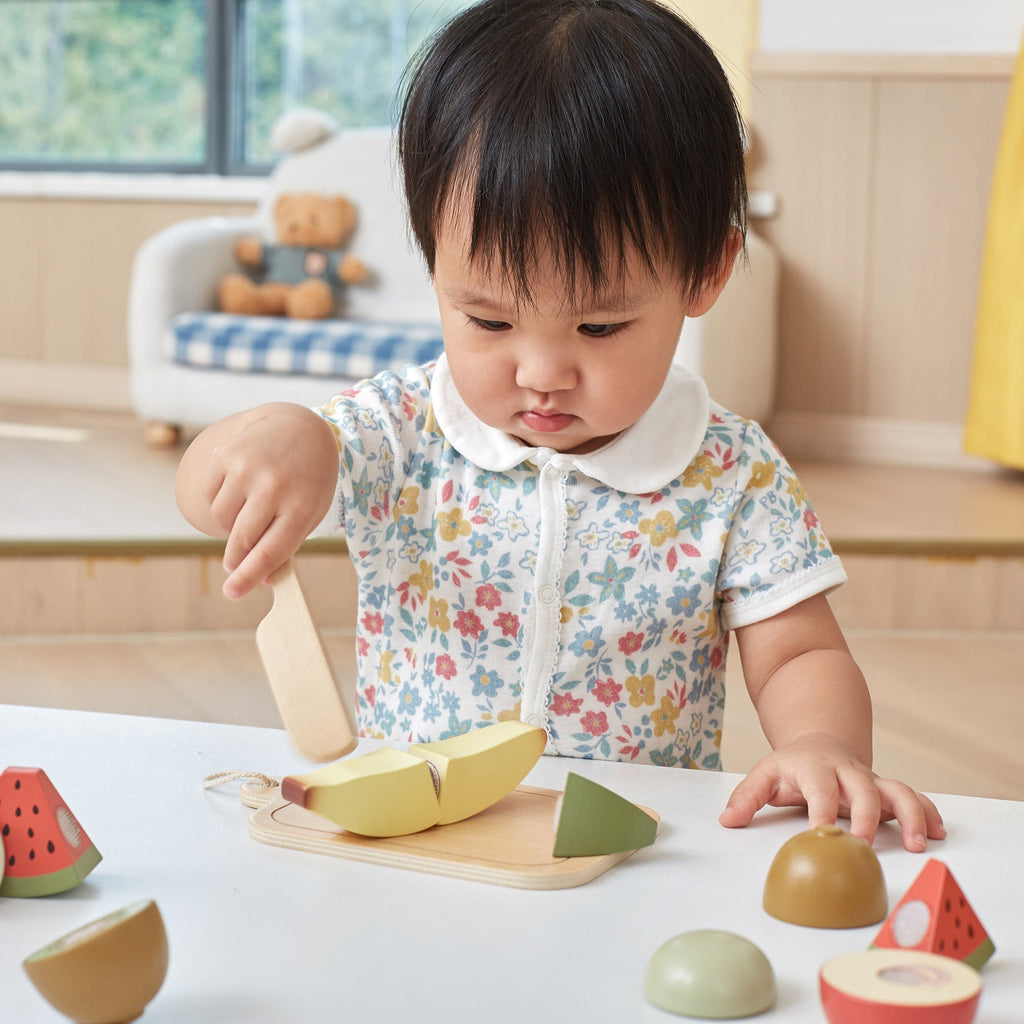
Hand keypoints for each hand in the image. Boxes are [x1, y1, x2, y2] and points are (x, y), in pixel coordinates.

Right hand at [176, 403, 338, 598]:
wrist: (298, 428)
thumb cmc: (307, 480)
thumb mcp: (310, 512)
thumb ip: (285, 545)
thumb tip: (259, 581)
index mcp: (302, 506)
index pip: (270, 551)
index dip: (249, 576)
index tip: (232, 593)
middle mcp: (275, 486)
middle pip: (243, 540)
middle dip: (235, 560)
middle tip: (233, 568)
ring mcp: (247, 468)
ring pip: (223, 520)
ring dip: (231, 525)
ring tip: (251, 509)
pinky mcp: (225, 455)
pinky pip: (210, 496)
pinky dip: (221, 500)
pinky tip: (241, 487)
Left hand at [718, 733, 945, 851]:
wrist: (820, 742)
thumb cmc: (791, 767)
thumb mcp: (764, 774)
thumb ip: (746, 797)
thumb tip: (727, 821)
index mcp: (814, 768)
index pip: (819, 787)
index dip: (821, 810)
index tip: (820, 835)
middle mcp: (847, 772)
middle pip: (862, 788)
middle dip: (866, 816)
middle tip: (866, 845)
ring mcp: (870, 780)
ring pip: (897, 790)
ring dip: (911, 815)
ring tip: (920, 843)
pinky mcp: (886, 791)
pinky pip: (913, 797)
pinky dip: (928, 813)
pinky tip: (940, 833)